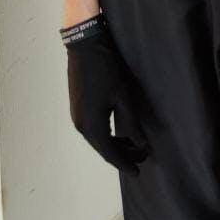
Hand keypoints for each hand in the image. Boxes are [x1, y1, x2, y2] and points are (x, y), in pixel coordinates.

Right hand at [65, 27, 150, 175]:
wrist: (85, 48)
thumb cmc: (106, 71)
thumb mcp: (123, 97)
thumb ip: (132, 123)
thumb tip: (141, 144)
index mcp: (91, 125)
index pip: (110, 153)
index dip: (125, 163)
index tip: (138, 171)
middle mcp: (80, 126)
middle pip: (102, 148)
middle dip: (122, 154)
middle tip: (142, 156)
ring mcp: (76, 117)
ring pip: (97, 140)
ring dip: (114, 144)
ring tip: (134, 145)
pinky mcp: (77, 109)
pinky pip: (92, 130)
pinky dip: (106, 135)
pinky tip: (119, 131)